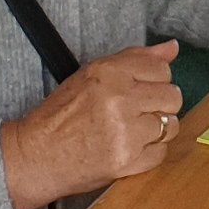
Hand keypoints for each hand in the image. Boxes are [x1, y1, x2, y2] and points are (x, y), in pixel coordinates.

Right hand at [0, 41, 184, 207]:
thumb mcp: (92, 75)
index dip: (155, 81)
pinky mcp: (127, 160)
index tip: (142, 90)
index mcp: (108, 72)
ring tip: (132, 131)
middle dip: (159, 105)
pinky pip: (161, 153)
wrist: (36, 156)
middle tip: (138, 112)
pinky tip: (129, 148)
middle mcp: (119, 99)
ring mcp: (125, 131)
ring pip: (170, 126)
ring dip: (156, 130)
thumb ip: (135, 59)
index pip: (161, 69)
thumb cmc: (60, 116)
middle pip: (172, 97)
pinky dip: (148, 153)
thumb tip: (172, 47)